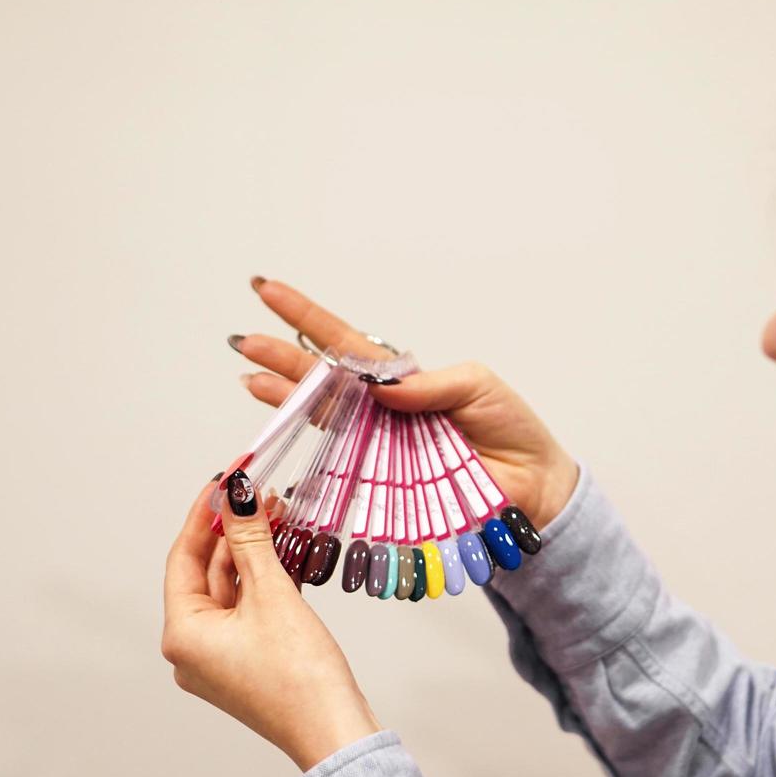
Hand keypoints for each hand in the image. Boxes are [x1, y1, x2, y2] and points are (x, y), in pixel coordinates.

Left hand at [162, 472, 381, 770]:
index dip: (206, 513)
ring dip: (253, 552)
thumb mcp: (272, 594)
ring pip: (231, 590)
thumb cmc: (300, 676)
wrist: (335, 732)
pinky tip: (284, 550)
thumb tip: (238, 494)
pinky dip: (264, 580)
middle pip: (207, 572)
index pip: (184, 557)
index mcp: (182, 635)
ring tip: (278, 512)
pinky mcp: (248, 663)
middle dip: (235, 530)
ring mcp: (220, 659)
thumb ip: (251, 539)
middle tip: (260, 490)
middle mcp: (192, 649)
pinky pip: (248, 610)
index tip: (226, 477)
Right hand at [229, 277, 580, 531]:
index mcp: (402, 380)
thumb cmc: (510, 431)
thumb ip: (430, 385)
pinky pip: (338, 458)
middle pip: (322, 377)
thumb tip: (383, 386)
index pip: (346, 343)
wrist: (532, 486)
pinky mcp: (382, 481)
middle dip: (282, 357)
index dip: (307, 318)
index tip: (268, 290)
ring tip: (250, 377)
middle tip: (243, 340)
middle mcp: (381, 410)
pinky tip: (283, 425)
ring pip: (321, 414)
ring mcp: (378, 445)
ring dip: (284, 396)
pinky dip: (312, 444)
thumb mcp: (477, 388)